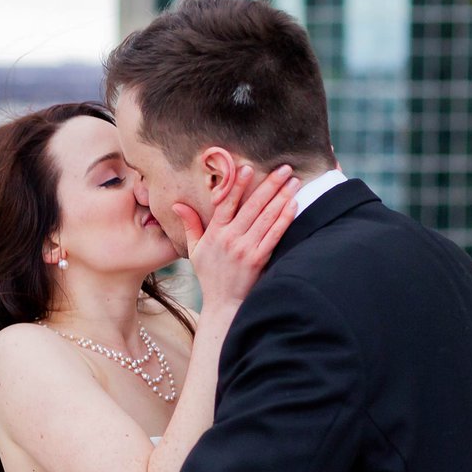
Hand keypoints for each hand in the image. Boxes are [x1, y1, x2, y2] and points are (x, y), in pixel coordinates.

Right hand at [172, 164, 298, 308]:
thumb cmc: (209, 275)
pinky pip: (274, 234)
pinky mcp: (259, 259)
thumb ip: (190, 225)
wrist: (223, 304)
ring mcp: (246, 249)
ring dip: (282, 196)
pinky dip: (284, 218)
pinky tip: (293, 204)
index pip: (226, 204)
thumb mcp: (195, 250)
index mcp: (215, 233)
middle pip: (252, 206)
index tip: (248, 167)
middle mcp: (230, 239)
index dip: (237, 185)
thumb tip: (178, 204)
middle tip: (284, 168)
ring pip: (266, 217)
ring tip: (294, 181)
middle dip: (270, 184)